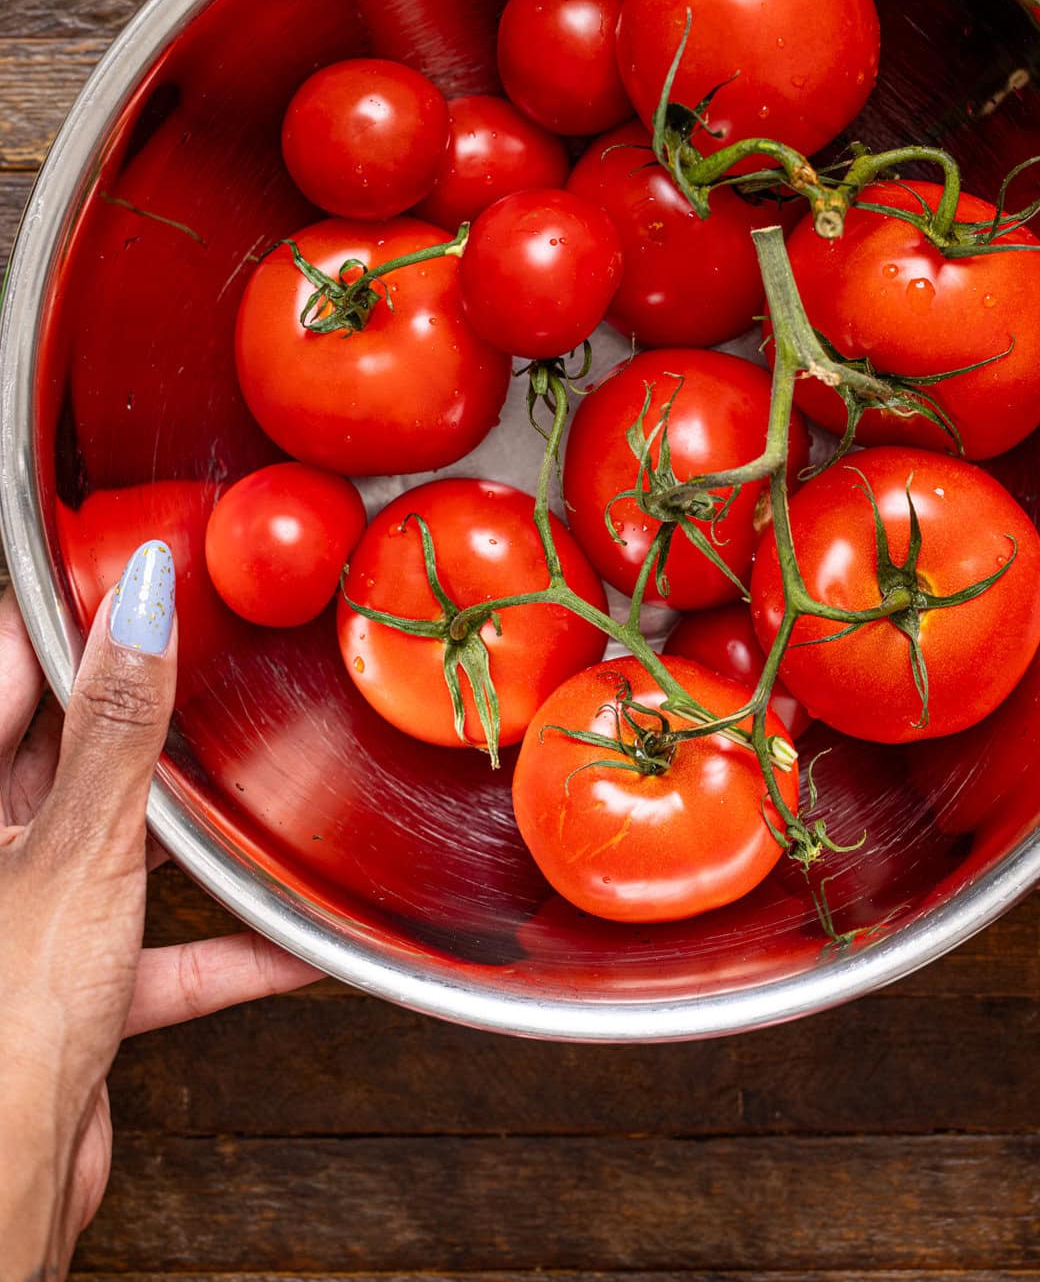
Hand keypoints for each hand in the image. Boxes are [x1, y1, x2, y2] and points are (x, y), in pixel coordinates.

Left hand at [0, 542, 317, 1278]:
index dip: (69, 614)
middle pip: (63, 748)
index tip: (133, 566)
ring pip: (115, 841)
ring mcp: (24, 919)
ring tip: (252, 776)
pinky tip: (292, 939)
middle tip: (208, 650)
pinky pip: (160, 945)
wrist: (4, 1191)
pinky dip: (224, 943)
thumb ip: (116, 727)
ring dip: (190, 829)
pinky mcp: (70, 987)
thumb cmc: (3, 1026)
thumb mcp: (78, 851)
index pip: (8, 667)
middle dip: (140, 710)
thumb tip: (137, 602)